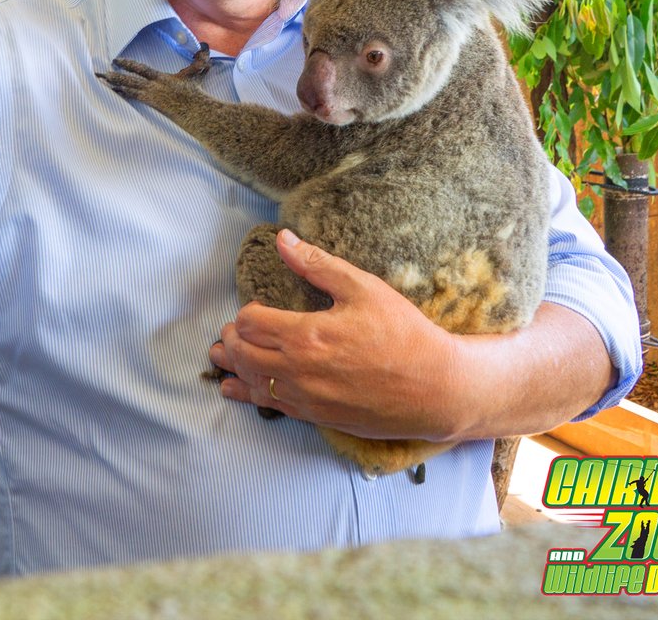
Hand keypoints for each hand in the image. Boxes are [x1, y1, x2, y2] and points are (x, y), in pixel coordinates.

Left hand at [208, 229, 464, 441]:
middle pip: (243, 354)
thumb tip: (282, 239)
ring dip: (232, 367)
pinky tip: (235, 390)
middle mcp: (299, 371)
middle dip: (231, 339)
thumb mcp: (362, 288)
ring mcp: (306, 399)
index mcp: (307, 335)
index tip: (255, 308)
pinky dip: (247, 395)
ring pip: (251, 383)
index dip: (246, 313)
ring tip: (221, 357)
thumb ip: (317, 265)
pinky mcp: (317, 417)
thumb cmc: (403, 333)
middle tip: (230, 330)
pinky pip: (270, 407)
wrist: (436, 389)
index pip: (251, 323)